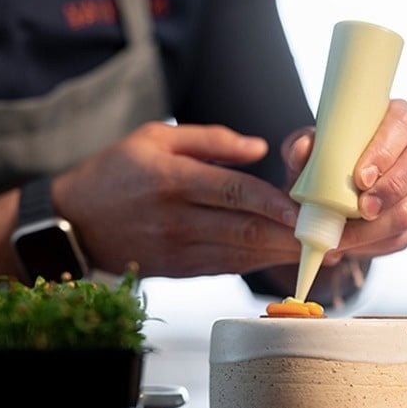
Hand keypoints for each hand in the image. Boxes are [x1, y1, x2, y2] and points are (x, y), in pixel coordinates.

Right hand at [51, 122, 300, 276]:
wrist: (75, 222)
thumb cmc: (117, 172)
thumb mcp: (155, 137)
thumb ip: (212, 140)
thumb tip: (259, 148)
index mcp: (172, 179)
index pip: (233, 192)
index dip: (273, 204)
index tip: (306, 210)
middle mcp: (176, 218)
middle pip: (245, 229)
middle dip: (293, 236)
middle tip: (331, 236)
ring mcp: (178, 249)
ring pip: (241, 254)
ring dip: (284, 254)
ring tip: (322, 251)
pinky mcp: (180, 269)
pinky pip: (228, 266)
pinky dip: (260, 262)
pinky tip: (287, 257)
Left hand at [281, 99, 406, 262]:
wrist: (330, 198)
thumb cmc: (324, 166)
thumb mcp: (306, 156)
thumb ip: (301, 148)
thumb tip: (304, 147)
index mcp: (396, 119)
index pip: (402, 125)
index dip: (385, 152)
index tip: (360, 177)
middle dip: (391, 190)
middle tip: (361, 209)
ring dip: (379, 226)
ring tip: (347, 235)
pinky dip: (380, 243)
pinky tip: (356, 243)